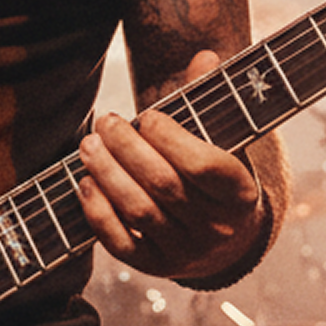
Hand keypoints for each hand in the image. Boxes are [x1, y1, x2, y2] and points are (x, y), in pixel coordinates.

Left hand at [78, 51, 268, 283]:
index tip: (147, 116)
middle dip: (127, 149)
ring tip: (88, 146)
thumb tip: (204, 58)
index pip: (204, 166)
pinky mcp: (156, 267)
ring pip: (139, 212)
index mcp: (240, 193)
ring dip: (107, 175)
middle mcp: (216, 227)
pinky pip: (122, 243)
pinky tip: (85, 183)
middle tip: (104, 122)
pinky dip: (99, 213)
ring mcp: (185, 252)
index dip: (171, 138)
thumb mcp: (225, 140)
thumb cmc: (218, 176)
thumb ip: (212, 100)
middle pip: (164, 185)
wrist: (227, 241)